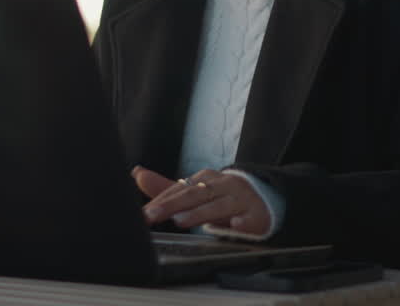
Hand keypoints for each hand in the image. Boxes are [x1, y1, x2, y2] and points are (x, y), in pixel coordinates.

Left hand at [132, 166, 270, 233]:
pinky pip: (250, 219)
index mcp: (205, 179)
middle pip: (195, 195)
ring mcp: (240, 200)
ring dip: (200, 213)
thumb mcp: (195, 191)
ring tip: (180, 221)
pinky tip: (234, 225)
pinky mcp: (256, 216)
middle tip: (151, 215)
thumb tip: (137, 174)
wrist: (262, 197)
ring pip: (219, 206)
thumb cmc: (222, 195)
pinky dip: (242, 222)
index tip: (144, 213)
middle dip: (171, 205)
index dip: (160, 200)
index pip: (179, 189)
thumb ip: (166, 187)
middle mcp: (222, 186)